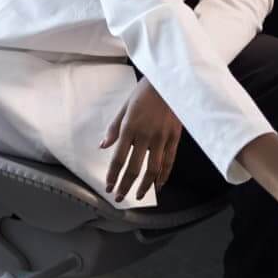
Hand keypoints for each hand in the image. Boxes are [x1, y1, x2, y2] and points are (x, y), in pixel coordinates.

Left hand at [99, 79, 182, 201]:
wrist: (169, 80)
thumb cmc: (145, 92)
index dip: (113, 175)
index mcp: (130, 127)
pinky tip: (159, 184)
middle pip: (134, 168)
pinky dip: (164, 175)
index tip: (108, 186)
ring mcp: (162, 137)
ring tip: (140, 196)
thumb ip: (114, 128)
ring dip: (145, 186)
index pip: (119, 158)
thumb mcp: (125, 107)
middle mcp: (145, 135)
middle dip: (125, 186)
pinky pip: (170, 161)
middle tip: (120, 197)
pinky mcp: (175, 137)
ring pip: (153, 169)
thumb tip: (103, 146)